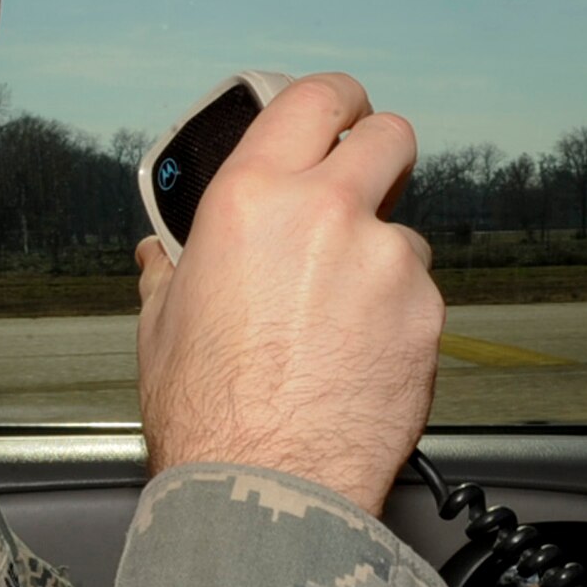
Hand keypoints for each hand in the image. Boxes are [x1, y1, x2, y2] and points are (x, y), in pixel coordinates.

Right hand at [134, 73, 441, 514]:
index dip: (337, 99)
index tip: (341, 111)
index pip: (316, 98)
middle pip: (391, 136)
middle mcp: (327, 213)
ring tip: (339, 315)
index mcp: (253, 198)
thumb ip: (171, 272)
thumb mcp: (162, 325)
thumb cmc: (209, 414)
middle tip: (360, 189)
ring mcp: (387, 263)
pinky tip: (359, 355)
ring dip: (382, 255)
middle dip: (379, 156)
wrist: (268, 489)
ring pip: (406, 229)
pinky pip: (419, 295)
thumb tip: (159, 256)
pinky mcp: (427, 315)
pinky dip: (397, 315)